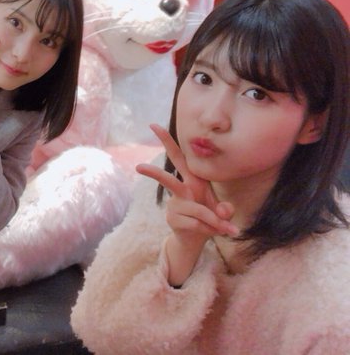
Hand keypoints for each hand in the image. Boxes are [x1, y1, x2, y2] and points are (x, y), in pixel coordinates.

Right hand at [135, 124, 237, 284]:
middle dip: (153, 173)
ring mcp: (175, 206)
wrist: (197, 238)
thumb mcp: (222, 211)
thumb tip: (224, 212)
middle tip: (138, 167)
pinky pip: (198, 224)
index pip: (178, 157)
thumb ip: (226, 209)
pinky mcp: (174, 220)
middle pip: (167, 179)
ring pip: (197, 210)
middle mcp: (182, 190)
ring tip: (221, 226)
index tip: (153, 125)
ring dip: (212, 219)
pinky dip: (210, 230)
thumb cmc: (209, 216)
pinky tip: (212, 232)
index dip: (167, 141)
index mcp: (192, 179)